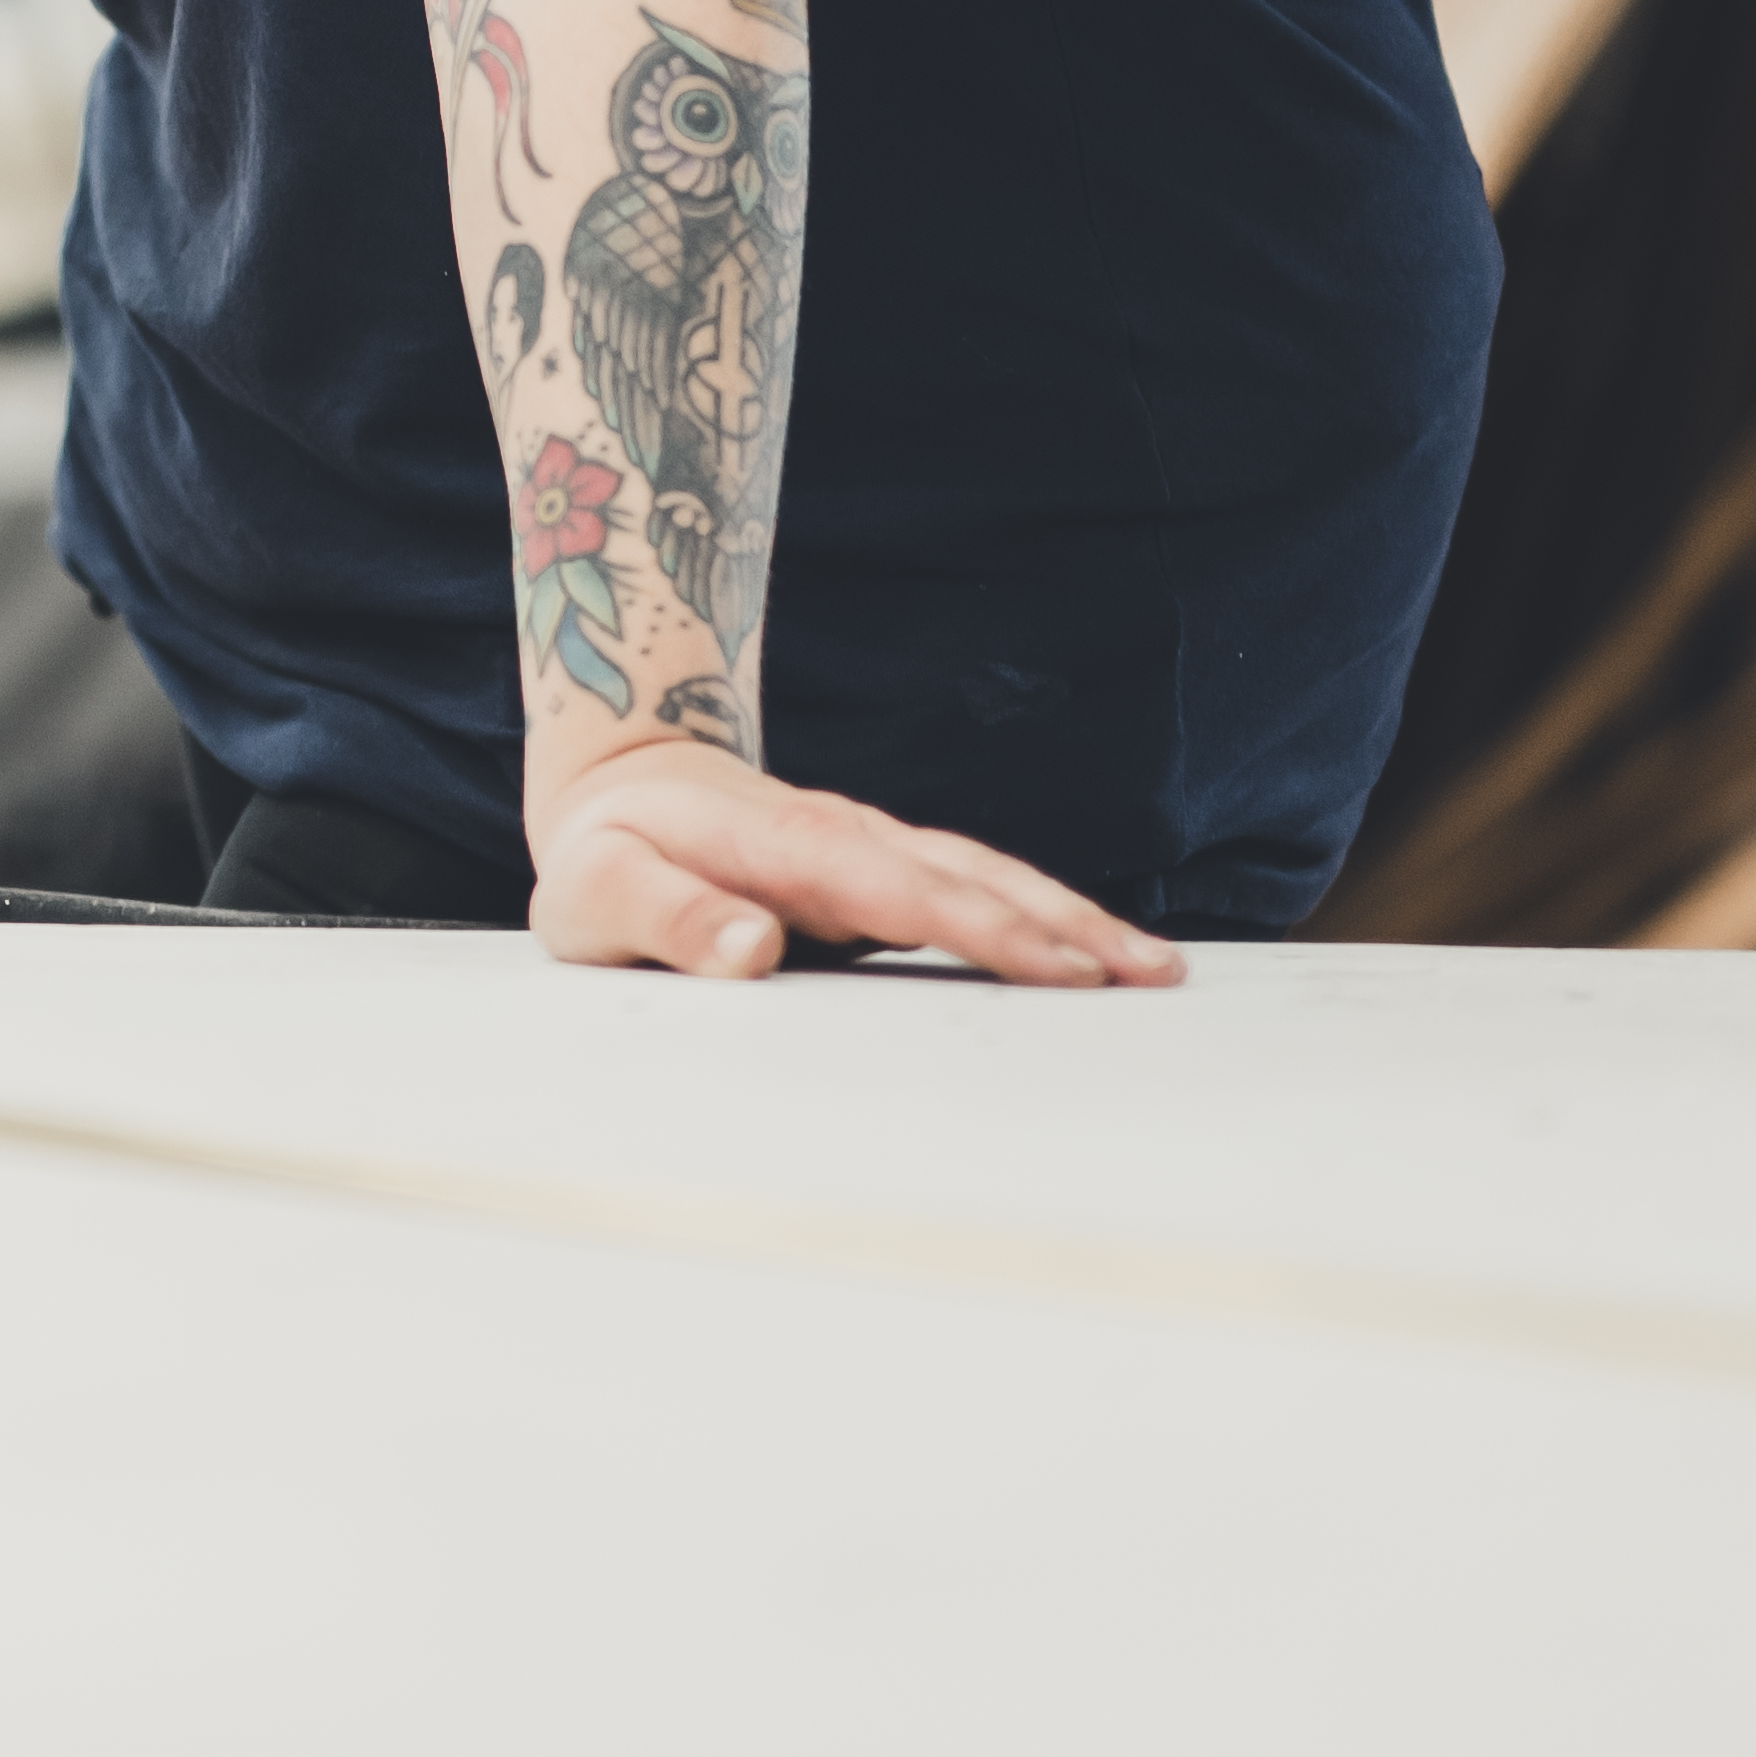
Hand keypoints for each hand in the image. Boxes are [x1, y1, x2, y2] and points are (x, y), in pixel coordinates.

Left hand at [523, 731, 1176, 987]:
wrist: (622, 778)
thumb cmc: (607, 852)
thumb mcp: (599, 891)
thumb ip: (671, 919)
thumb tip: (756, 950)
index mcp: (786, 846)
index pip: (900, 892)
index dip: (983, 931)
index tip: (1062, 970)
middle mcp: (847, 840)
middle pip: (972, 880)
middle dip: (1065, 927)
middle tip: (1153, 978)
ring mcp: (874, 852)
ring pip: (988, 878)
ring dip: (1072, 919)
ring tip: (1155, 970)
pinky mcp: (884, 874)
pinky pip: (975, 893)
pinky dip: (1043, 919)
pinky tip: (1094, 958)